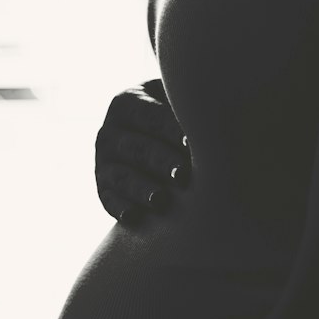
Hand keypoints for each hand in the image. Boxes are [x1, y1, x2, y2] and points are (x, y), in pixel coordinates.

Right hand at [95, 77, 189, 224]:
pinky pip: (109, 200)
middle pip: (137, 148)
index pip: (150, 116)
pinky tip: (134, 216)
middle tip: (183, 175)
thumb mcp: (178, 101)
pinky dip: (120, 208)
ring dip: (141, 188)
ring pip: (121, 176)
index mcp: (128, 102)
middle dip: (161, 162)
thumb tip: (216, 116)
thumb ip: (191, 105)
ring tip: (161, 200)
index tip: (191, 144)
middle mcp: (109, 132)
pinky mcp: (104, 189)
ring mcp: (103, 162)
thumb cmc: (178, 115)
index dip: (171, 130)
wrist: (156, 137)